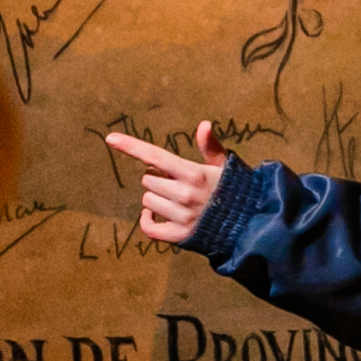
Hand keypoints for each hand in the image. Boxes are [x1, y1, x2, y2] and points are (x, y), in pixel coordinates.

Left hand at [102, 122, 231, 243]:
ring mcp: (182, 217)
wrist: (249, 223)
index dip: (131, 146)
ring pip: (147, 202)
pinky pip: (148, 228)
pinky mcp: (180, 236)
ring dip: (155, 199)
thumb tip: (204, 124)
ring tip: (175, 200)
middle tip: (177, 183)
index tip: (110, 138)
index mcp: (194, 174)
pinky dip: (147, 221)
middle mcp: (185, 195)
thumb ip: (210, 146)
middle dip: (158, 179)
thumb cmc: (234, 190)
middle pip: (148, 180)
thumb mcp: (224, 165)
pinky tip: (153, 215)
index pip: (156, 156)